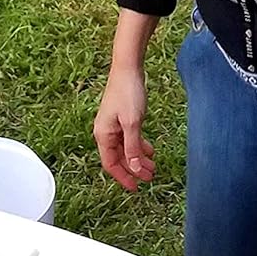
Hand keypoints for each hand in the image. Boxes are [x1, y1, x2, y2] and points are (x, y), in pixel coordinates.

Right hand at [94, 61, 154, 192]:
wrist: (128, 68)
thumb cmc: (128, 93)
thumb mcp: (133, 123)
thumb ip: (133, 147)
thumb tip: (134, 169)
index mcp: (103, 135)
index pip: (110, 164)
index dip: (123, 177)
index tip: (136, 188)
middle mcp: (105, 132)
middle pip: (119, 158)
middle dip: (134, 169)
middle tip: (150, 178)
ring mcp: (113, 125)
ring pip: (125, 149)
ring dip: (138, 159)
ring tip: (153, 167)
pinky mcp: (122, 118)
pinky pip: (129, 139)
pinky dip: (139, 146)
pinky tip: (150, 150)